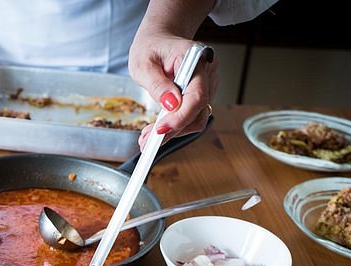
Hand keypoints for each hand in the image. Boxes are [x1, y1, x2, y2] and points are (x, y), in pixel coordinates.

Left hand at [128, 0, 217, 149]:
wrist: (159, 40)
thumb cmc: (151, 47)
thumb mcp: (143, 63)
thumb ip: (157, 83)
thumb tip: (171, 104)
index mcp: (194, 58)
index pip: (196, 95)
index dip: (180, 117)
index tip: (160, 130)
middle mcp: (206, 73)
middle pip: (198, 111)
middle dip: (173, 129)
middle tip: (147, 141)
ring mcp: (206, 86)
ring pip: (196, 118)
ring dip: (173, 131)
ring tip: (147, 138)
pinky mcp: (200, 96)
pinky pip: (191, 116)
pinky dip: (174, 126)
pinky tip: (158, 129)